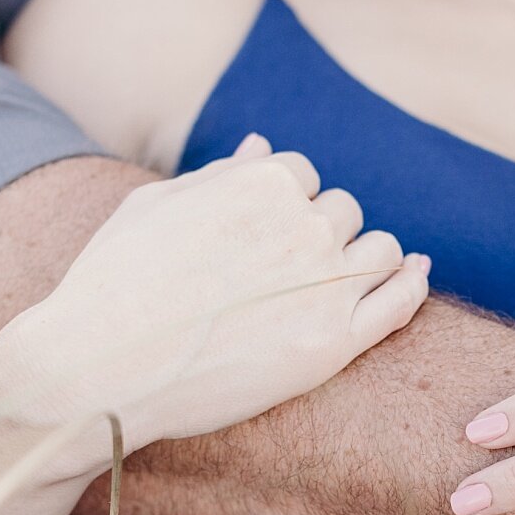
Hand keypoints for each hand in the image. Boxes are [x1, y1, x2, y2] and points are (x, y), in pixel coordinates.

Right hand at [0, 133, 429, 451]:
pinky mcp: (335, 344)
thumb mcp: (155, 207)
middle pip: (343, 213)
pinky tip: (415, 276)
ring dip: (365, 258)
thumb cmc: (113, 284)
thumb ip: (220, 175)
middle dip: (319, 234)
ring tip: (334, 284)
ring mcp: (324, 286)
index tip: (261, 238)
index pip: (303, 176)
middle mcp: (302, 227)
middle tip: (279, 275)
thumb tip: (262, 146)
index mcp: (261, 183)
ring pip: (381, 250)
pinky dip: (412, 284)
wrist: (100, 368)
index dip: (285, 206)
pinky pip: (400, 302)